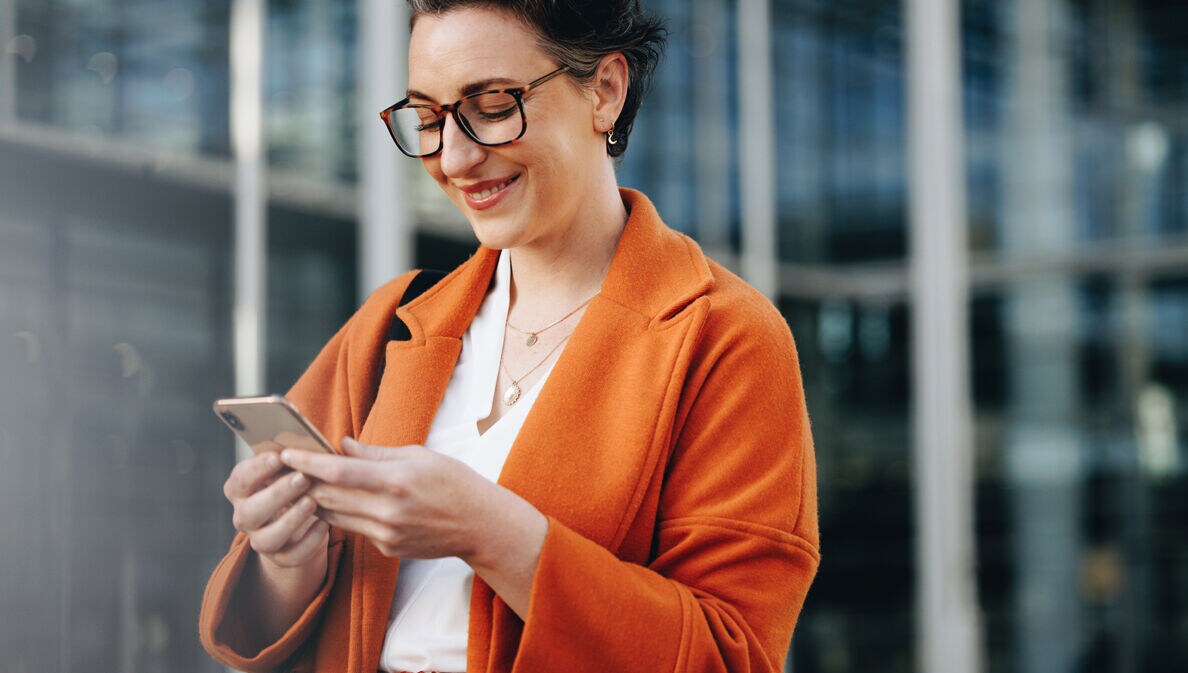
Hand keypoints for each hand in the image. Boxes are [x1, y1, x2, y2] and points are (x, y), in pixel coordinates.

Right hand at [223, 451, 329, 568]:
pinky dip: (308, 543)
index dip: (257, 468)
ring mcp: (260, 540)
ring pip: (266, 539)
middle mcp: (244, 517)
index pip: (240, 479)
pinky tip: (324, 525)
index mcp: (241, 489)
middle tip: (302, 479)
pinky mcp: (281, 558)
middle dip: (276, 494)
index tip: (279, 456)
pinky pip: (291, 557)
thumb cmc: (294, 482)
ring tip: (312, 503)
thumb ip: (294, 457)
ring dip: (290, 520)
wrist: (299, 520)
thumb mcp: (291, 468)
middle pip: (250, 512)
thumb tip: (310, 444)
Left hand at [278, 438, 490, 559]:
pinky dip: (343, 514)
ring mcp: (385, 534)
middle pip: (329, 495)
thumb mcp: (418, 456)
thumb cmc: (453, 482)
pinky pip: (355, 528)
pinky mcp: (386, 548)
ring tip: (303, 483)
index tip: (286, 453)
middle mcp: (387, 511)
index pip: (338, 471)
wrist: (479, 525)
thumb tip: (342, 445)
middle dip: (305, 480)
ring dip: (318, 499)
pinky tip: (339, 501)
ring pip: (336, 515)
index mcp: (395, 482)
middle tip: (286, 466)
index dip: (308, 462)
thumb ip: (375, 453)